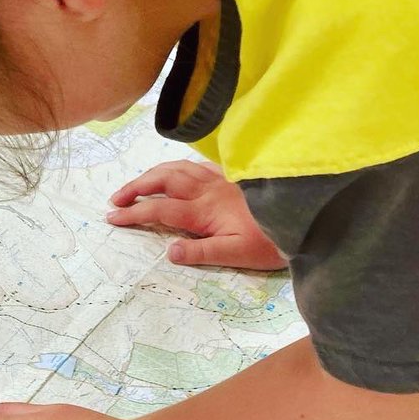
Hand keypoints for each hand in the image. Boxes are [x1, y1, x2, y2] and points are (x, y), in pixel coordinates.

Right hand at [106, 159, 286, 269]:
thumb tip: (170, 251)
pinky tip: (176, 172)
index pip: (159, 209)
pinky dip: (178, 166)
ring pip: (178, 167)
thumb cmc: (272, 241)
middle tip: (115, 199)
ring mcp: (220, 179)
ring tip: (137, 184)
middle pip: (162, 180)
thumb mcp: (236, 255)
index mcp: (204, 210)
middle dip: (135, 187)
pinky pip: (198, 165)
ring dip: (152, 174)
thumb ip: (202, 252)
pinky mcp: (232, 176)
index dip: (133, 213)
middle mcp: (208, 189)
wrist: (306, 217)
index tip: (112, 218)